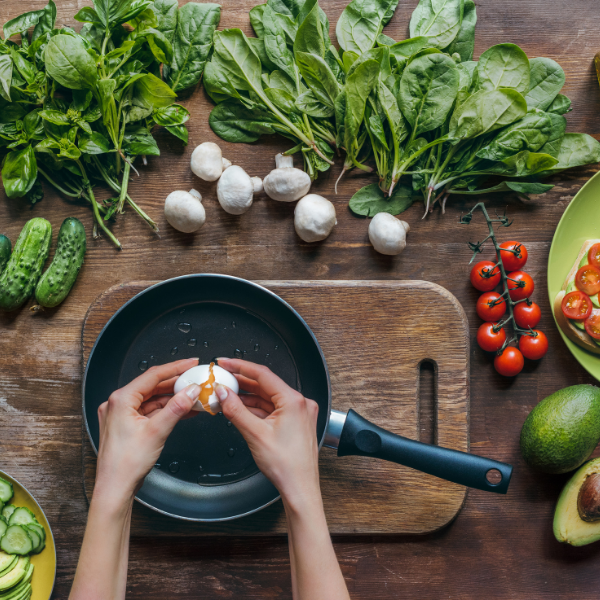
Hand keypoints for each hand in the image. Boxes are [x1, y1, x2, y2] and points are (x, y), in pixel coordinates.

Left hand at [95, 358, 199, 500]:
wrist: (115, 488)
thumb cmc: (126, 464)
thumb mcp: (157, 431)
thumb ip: (176, 407)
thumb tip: (191, 391)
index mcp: (121, 399)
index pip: (153, 375)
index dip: (175, 367)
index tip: (191, 363)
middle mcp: (118, 404)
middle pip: (153, 386)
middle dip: (176, 384)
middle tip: (195, 379)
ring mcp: (122, 415)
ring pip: (152, 399)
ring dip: (173, 398)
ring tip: (194, 396)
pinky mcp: (127, 426)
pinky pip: (150, 411)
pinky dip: (166, 410)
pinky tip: (183, 410)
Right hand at [215, 358, 320, 509]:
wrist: (300, 488)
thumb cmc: (287, 466)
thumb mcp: (255, 434)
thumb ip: (236, 410)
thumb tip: (223, 393)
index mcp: (294, 401)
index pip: (263, 375)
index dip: (240, 366)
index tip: (225, 362)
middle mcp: (300, 403)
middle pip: (265, 385)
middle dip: (242, 382)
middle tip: (222, 377)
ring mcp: (298, 413)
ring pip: (268, 397)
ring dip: (247, 396)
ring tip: (226, 393)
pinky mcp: (295, 422)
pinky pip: (272, 408)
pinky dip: (256, 408)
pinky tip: (240, 408)